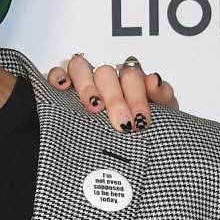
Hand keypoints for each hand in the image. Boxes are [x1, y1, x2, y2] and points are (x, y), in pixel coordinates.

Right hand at [45, 53, 180, 130]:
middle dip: (115, 99)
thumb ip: (163, 96)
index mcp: (130, 81)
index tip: (141, 121)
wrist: (136, 151)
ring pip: (80, 67)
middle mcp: (107, 78)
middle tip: (122, 125)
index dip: (136, 97)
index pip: (131, 75)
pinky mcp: (63, 88)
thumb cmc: (144, 130)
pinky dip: (58, 77)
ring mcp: (84, 81)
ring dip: (87, 87)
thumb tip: (154, 79)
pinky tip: (63, 88)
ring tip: (94, 109)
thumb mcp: (163, 115)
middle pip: (106, 72)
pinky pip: (56, 73)